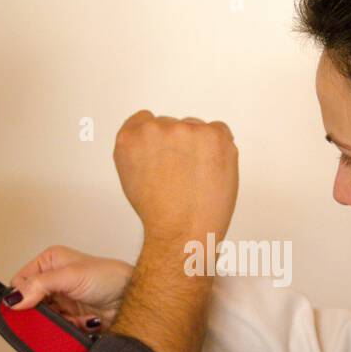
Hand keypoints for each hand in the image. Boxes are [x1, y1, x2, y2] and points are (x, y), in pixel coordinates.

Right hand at [6, 245, 132, 328]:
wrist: (134, 300)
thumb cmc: (110, 277)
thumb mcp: (70, 276)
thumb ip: (39, 285)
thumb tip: (14, 298)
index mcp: (50, 262)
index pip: (21, 281)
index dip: (20, 296)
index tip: (27, 307)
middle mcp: (54, 280)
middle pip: (30, 303)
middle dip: (40, 313)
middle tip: (51, 316)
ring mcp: (63, 300)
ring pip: (44, 319)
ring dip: (56, 322)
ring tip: (72, 318)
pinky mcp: (72, 318)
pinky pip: (59, 330)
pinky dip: (69, 329)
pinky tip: (83, 322)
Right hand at [113, 110, 238, 242]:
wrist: (183, 232)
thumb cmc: (159, 213)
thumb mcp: (131, 176)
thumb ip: (139, 150)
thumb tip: (154, 139)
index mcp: (130, 137)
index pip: (144, 120)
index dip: (157, 140)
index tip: (164, 154)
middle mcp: (154, 129)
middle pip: (172, 125)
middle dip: (179, 145)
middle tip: (182, 175)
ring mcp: (185, 129)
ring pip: (196, 129)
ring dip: (200, 147)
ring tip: (197, 178)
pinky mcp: (213, 134)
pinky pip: (219, 131)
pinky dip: (220, 148)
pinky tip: (211, 171)